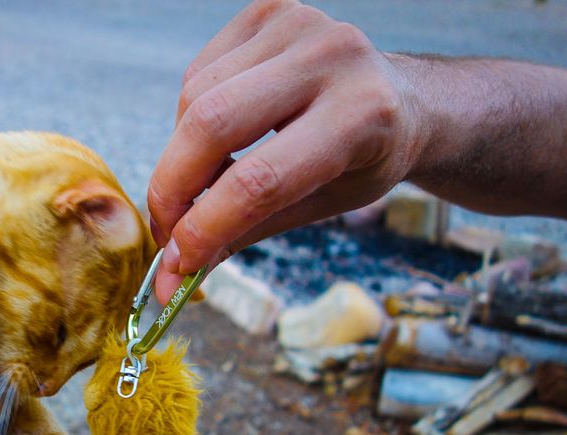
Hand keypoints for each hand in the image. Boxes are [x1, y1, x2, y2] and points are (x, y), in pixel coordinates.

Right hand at [147, 0, 420, 303]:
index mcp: (362, 116)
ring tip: (201, 184)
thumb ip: (244, 234)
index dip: (206, 226)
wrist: (401, 99)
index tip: (178, 261)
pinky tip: (218, 137)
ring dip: (180, 156)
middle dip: (172, 188)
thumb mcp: (320, 207)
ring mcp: (297, 23)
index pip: (259, 181)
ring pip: (195, 100)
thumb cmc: (362, 161)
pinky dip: (190, 119)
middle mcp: (332, 57)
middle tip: (165, 231)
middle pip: (212, 126)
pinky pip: (198, 74)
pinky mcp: (267, 10)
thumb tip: (174, 277)